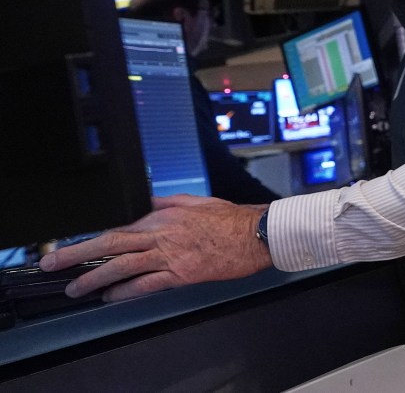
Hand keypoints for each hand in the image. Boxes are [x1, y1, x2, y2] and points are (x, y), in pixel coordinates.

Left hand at [39, 195, 272, 301]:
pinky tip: (111, 297)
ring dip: (94, 278)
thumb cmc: (232, 219)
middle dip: (78, 254)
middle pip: (111, 242)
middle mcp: (162, 233)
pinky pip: (147, 285)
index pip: (120, 226)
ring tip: (75, 288)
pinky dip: (125, 291)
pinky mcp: (183, 273)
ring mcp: (171, 254)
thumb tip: (146, 205)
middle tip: (54, 263)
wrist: (256, 233)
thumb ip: (168, 203)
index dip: (94, 238)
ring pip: (123, 266)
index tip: (75, 246)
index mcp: (164, 215)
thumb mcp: (196, 201)